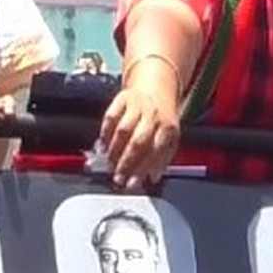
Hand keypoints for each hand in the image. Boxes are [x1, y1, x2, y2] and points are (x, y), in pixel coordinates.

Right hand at [98, 60, 181, 190]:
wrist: (155, 89)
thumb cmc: (161, 119)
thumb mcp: (169, 137)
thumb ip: (163, 158)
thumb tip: (152, 178)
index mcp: (168, 127)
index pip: (156, 151)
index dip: (144, 169)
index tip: (133, 183)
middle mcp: (153, 115)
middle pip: (138, 142)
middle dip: (127, 163)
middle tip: (118, 177)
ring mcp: (137, 106)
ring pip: (123, 130)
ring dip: (114, 151)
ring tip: (110, 165)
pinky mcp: (122, 98)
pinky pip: (111, 116)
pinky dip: (105, 132)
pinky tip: (103, 146)